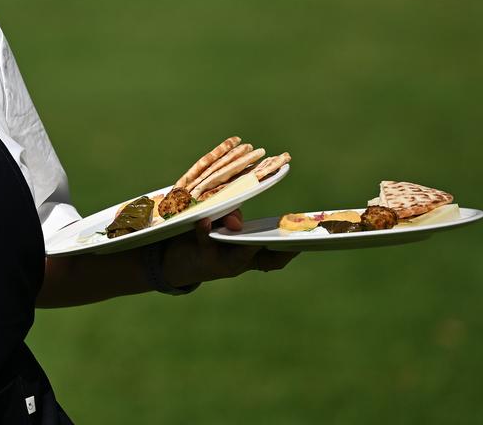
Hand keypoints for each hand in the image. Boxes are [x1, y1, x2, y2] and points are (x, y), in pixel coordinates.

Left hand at [160, 208, 297, 288]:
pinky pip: (206, 244)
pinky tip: (204, 221)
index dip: (295, 249)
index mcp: (252, 254)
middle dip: (280, 249)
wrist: (173, 259)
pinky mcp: (202, 259)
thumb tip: (236, 223)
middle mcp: (242, 263)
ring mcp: (224, 264)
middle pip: (268, 259)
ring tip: (236, 223)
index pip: (280, 256)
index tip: (309, 239)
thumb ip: (232, 218)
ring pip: (237, 253)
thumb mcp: (222, 224)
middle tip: (289, 236)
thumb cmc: (205, 236)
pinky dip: (205, 231)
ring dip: (238, 236)